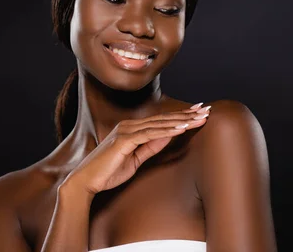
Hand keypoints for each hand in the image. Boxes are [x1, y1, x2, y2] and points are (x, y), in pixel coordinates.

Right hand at [63, 103, 210, 195]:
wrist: (86, 181)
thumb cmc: (108, 172)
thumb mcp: (135, 160)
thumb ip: (150, 147)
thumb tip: (168, 136)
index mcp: (131, 129)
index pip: (161, 121)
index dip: (181, 116)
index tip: (198, 113)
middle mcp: (128, 126)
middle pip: (163, 118)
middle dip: (186, 114)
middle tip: (206, 110)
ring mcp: (126, 131)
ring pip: (159, 123)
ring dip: (181, 120)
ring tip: (199, 117)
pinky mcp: (123, 140)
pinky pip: (149, 134)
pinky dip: (166, 130)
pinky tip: (181, 128)